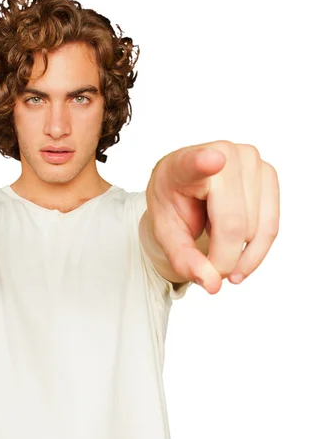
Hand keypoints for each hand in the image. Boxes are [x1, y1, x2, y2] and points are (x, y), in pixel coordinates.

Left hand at [146, 140, 279, 293]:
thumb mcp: (166, 235)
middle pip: (234, 224)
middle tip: (205, 266)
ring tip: (213, 236)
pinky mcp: (270, 173)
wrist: (184, 188)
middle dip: (222, 259)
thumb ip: (184, 261)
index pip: (194, 163)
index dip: (204, 162)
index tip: (212, 159)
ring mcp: (251, 161)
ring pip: (255, 230)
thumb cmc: (173, 206)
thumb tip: (213, 284)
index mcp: (182, 165)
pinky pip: (271, 228)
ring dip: (236, 251)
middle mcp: (222, 153)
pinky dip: (255, 251)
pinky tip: (236, 252)